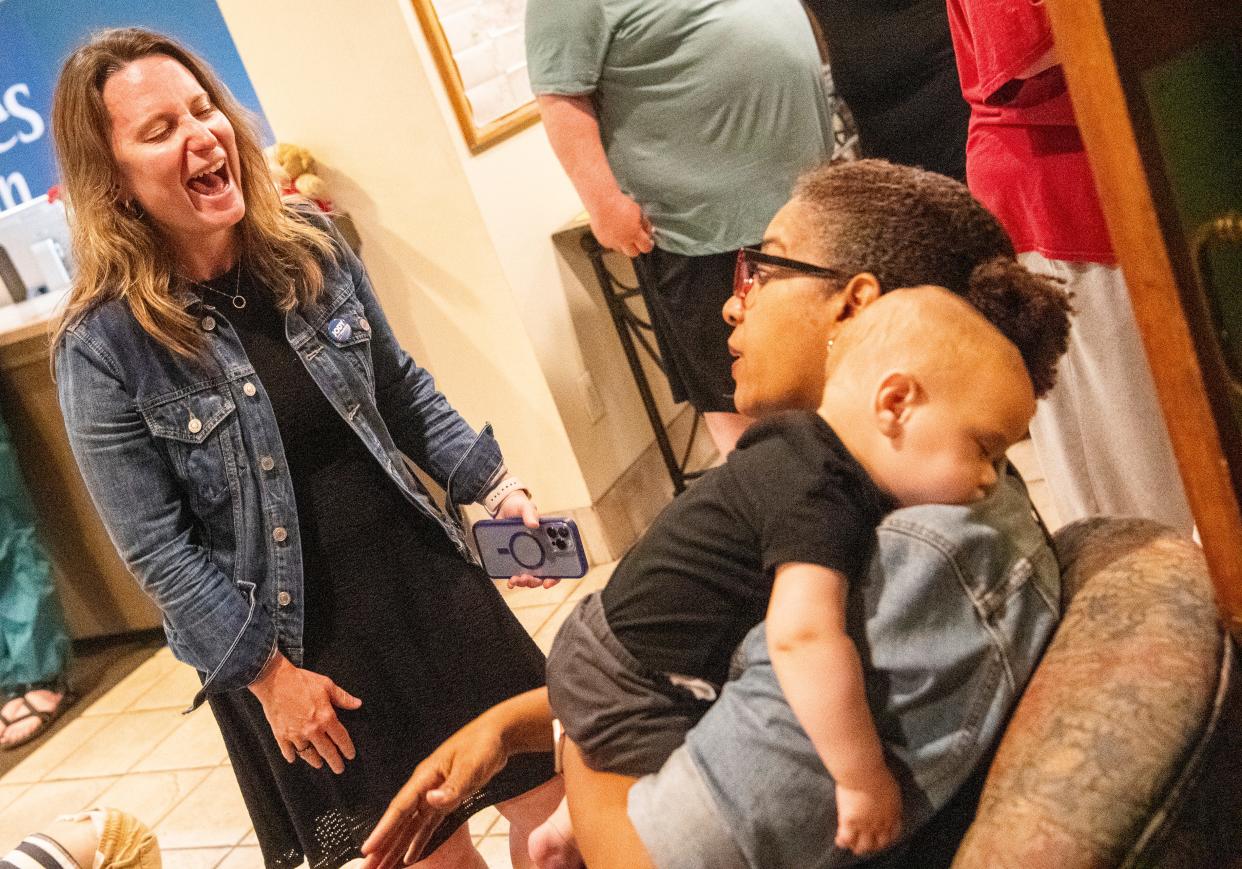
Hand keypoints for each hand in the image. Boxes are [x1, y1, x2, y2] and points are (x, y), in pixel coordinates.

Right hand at [248, 652, 361, 773]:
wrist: (275, 681)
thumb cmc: (302, 681)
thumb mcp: (327, 685)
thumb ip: (343, 698)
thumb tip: (358, 704)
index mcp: (326, 717)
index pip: (341, 738)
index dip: (347, 748)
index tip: (350, 755)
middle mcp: (312, 730)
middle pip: (327, 751)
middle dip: (334, 761)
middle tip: (339, 769)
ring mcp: (296, 734)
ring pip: (308, 754)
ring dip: (315, 760)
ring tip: (319, 764)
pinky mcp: (281, 735)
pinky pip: (288, 750)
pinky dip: (292, 756)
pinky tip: (294, 758)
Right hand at [360, 710, 508, 867]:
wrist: (497, 734)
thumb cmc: (483, 745)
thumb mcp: (471, 765)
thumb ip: (452, 786)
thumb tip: (431, 800)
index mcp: (425, 777)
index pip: (400, 808)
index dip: (383, 830)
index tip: (368, 849)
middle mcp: (425, 787)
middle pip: (399, 821)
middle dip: (383, 846)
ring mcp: (433, 794)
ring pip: (410, 827)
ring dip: (396, 847)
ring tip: (382, 868)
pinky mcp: (446, 799)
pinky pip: (426, 826)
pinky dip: (417, 842)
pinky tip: (408, 857)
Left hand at [496, 491, 559, 589]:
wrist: (502, 507)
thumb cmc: (519, 506)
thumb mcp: (525, 507)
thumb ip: (530, 513)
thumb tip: (534, 524)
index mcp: (548, 540)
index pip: (559, 562)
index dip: (556, 575)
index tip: (548, 581)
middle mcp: (541, 550)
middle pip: (544, 573)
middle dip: (537, 580)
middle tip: (528, 578)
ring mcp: (528, 556)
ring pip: (531, 576)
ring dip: (526, 582)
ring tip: (516, 579)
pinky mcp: (514, 558)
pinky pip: (517, 573)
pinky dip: (515, 580)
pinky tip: (510, 581)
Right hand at [588, 191, 654, 257]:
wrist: (601, 202)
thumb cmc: (620, 204)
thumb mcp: (638, 212)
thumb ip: (645, 224)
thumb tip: (649, 232)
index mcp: (634, 233)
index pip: (646, 248)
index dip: (649, 245)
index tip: (649, 241)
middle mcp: (623, 240)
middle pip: (633, 253)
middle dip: (637, 247)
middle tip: (637, 240)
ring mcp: (612, 242)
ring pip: (622, 250)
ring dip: (625, 244)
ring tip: (624, 232)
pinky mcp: (603, 241)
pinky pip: (612, 245)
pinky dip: (614, 240)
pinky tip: (614, 230)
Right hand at [834, 766, 901, 854]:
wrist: (863, 771)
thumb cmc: (877, 772)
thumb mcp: (891, 787)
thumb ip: (889, 798)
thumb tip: (887, 798)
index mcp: (892, 815)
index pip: (893, 834)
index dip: (886, 839)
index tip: (881, 837)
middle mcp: (880, 824)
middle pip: (878, 845)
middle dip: (872, 846)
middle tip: (865, 843)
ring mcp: (864, 826)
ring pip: (862, 847)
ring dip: (857, 847)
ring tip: (851, 844)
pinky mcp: (849, 823)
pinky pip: (845, 839)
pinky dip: (842, 842)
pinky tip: (839, 840)